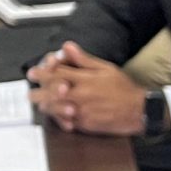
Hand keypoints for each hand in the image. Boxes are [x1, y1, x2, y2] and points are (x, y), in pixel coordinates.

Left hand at [26, 43, 143, 134]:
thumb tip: (67, 47)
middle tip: (31, 92)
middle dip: (37, 92)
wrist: (139, 110)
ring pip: (54, 108)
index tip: (33, 73)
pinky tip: (55, 116)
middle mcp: (81, 94)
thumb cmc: (123, 89)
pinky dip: (58, 119)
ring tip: (40, 104)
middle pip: (50, 92)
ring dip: (45, 106)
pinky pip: (65, 121)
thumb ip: (83, 59)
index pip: (56, 73)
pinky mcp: (85, 124)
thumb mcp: (105, 68)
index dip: (42, 72)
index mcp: (85, 79)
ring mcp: (81, 110)